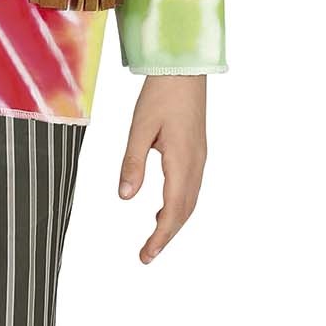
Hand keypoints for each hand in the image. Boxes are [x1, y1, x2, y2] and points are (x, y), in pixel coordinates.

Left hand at [117, 75, 206, 262]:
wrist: (184, 69)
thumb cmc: (160, 94)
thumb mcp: (139, 128)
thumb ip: (132, 163)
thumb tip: (125, 197)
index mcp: (182, 160)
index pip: (173, 209)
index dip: (160, 236)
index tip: (146, 255)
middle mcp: (196, 163)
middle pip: (185, 211)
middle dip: (166, 235)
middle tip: (146, 255)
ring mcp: (200, 158)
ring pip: (190, 201)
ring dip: (173, 221)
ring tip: (153, 238)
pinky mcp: (197, 151)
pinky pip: (190, 187)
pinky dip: (178, 205)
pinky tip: (161, 209)